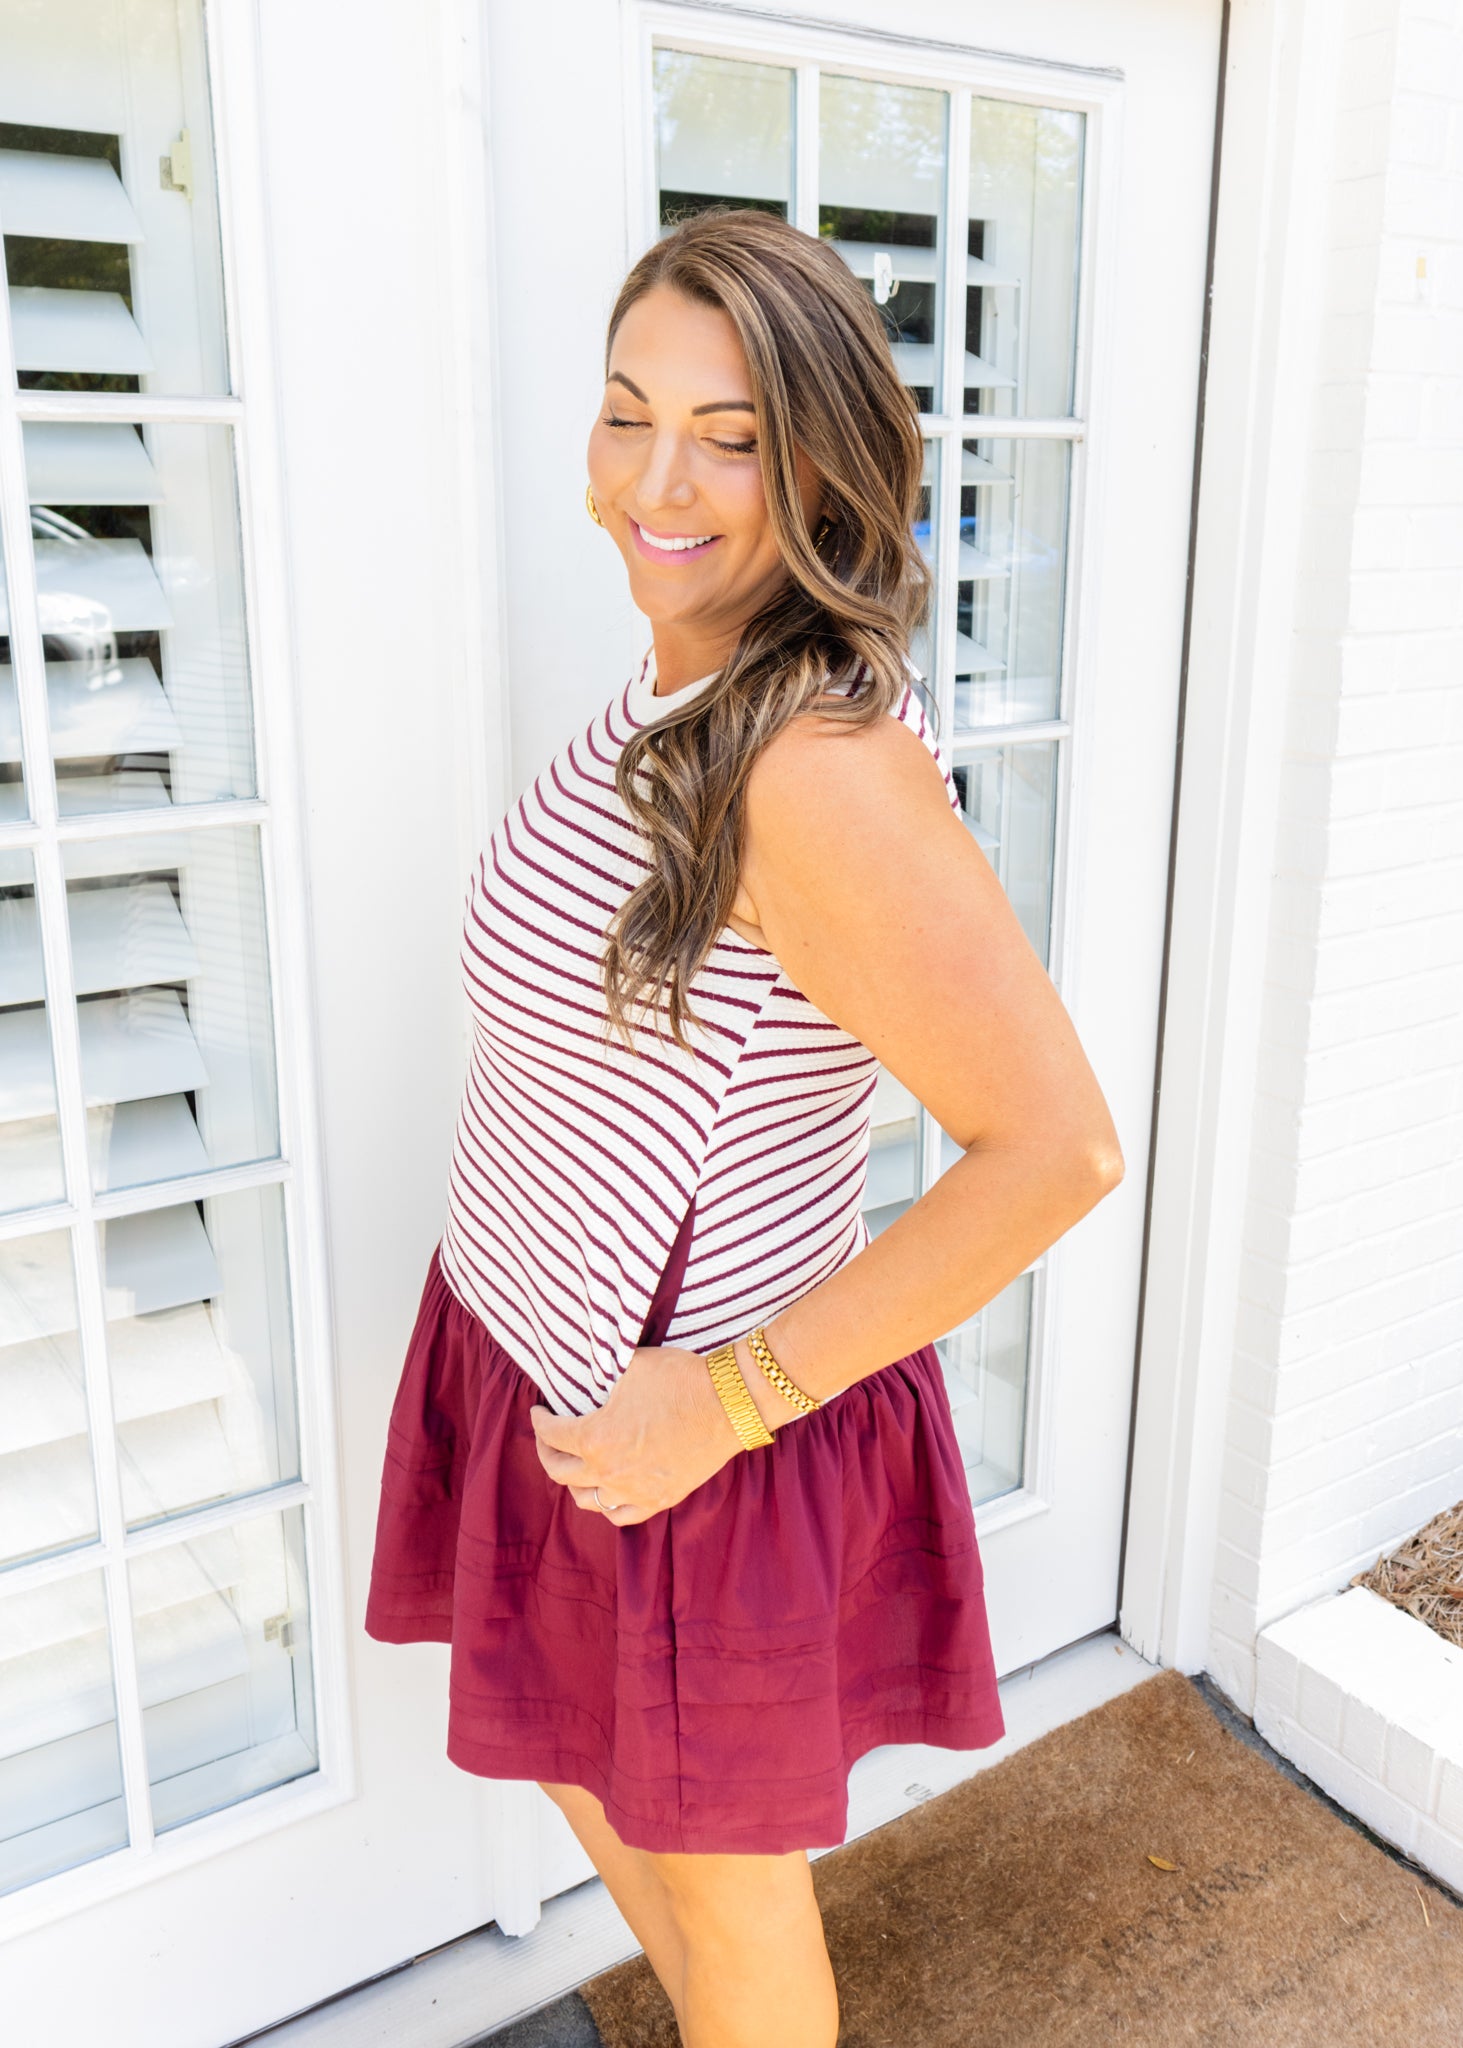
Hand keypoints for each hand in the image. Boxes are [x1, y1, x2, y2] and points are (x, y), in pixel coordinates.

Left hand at [528, 1342, 768, 1524]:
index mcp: (594, 1438)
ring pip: (586, 1499)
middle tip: (547, 1438)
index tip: (539, 1412)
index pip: (552, 1435)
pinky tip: (605, 1492)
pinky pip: (621, 1515)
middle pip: (560, 1471)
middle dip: (546, 1451)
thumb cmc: (679, 1379)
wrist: (728, 1402)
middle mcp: (608, 1471)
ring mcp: (634, 1490)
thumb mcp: (629, 1366)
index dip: (539, 1421)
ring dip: (573, 1482)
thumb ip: (601, 1377)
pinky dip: (607, 1506)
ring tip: (573, 1466)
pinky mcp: (660, 1498)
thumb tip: (587, 1372)